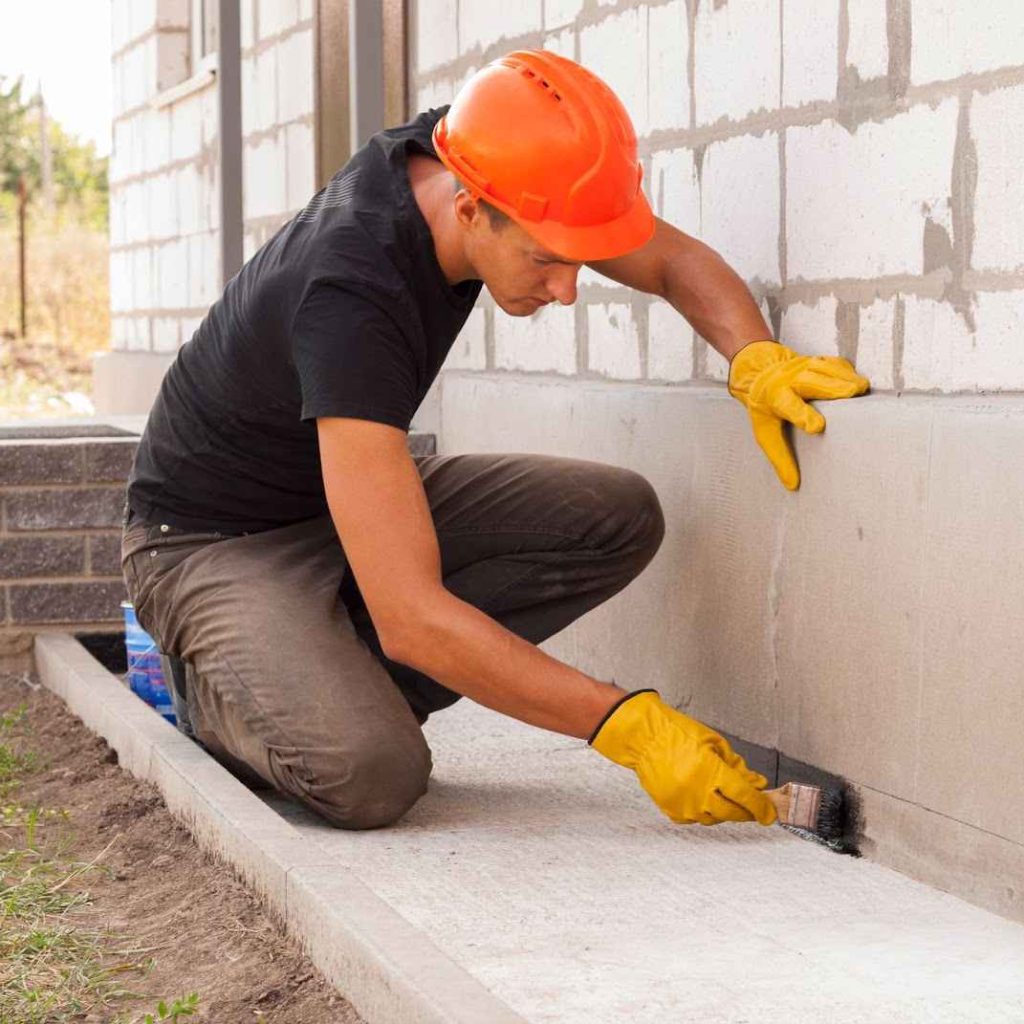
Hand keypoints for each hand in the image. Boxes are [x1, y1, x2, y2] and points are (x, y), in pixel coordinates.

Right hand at [588, 689, 776, 825]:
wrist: (644, 738)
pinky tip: (702, 796)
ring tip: (721, 794)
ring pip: (714, 818)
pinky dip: (703, 810)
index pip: (745, 796)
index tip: (770, 813)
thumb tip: (756, 784)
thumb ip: (737, 766)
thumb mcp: (714, 743)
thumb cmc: (678, 734)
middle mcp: (698, 792)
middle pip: (733, 812)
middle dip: (746, 811)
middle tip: (751, 806)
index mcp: (711, 771)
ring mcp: (683, 804)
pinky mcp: (671, 810)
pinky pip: (695, 818)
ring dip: (724, 810)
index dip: (762, 807)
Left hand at [727, 340, 870, 489]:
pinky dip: (848, 371)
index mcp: (774, 398)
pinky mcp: (817, 361)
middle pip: (811, 381)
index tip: (817, 427)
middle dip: (832, 387)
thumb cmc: (765, 407)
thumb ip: (779, 458)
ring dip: (845, 377)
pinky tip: (858, 381)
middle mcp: (789, 380)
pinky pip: (835, 364)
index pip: (788, 407)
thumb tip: (792, 485)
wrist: (759, 372)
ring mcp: (803, 367)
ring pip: (826, 369)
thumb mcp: (765, 432)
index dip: (802, 415)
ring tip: (862, 389)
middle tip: (853, 394)